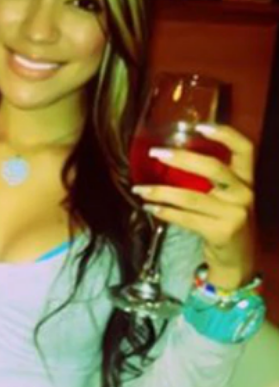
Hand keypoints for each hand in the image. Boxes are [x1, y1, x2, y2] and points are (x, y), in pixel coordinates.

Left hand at [131, 124, 254, 287]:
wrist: (237, 259)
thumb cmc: (224, 219)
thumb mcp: (225, 195)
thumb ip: (209, 177)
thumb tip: (169, 155)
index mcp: (246, 179)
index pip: (245, 149)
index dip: (226, 134)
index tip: (199, 126)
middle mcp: (244, 193)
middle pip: (214, 168)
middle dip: (182, 159)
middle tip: (155, 153)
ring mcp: (235, 214)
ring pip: (192, 197)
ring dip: (160, 191)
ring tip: (139, 189)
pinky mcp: (222, 233)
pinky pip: (186, 218)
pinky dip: (165, 212)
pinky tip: (149, 207)